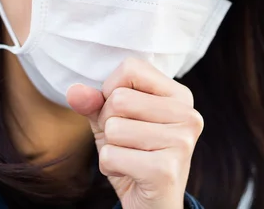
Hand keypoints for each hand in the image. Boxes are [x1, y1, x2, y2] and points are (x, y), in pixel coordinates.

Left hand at [66, 58, 203, 208]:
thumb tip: (74, 92)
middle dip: (109, 124)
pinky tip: (131, 174)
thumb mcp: (112, 122)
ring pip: (114, 128)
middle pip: (119, 98)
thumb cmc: (134, 156)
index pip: (131, 68)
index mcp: (180, 96)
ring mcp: (181, 142)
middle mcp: (188, 115)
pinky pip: (112, 156)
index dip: (112, 91)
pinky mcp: (166, 170)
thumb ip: (94, 103)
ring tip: (131, 158)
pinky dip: (110, 167)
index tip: (124, 114)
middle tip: (128, 142)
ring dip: (110, 148)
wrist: (152, 205)